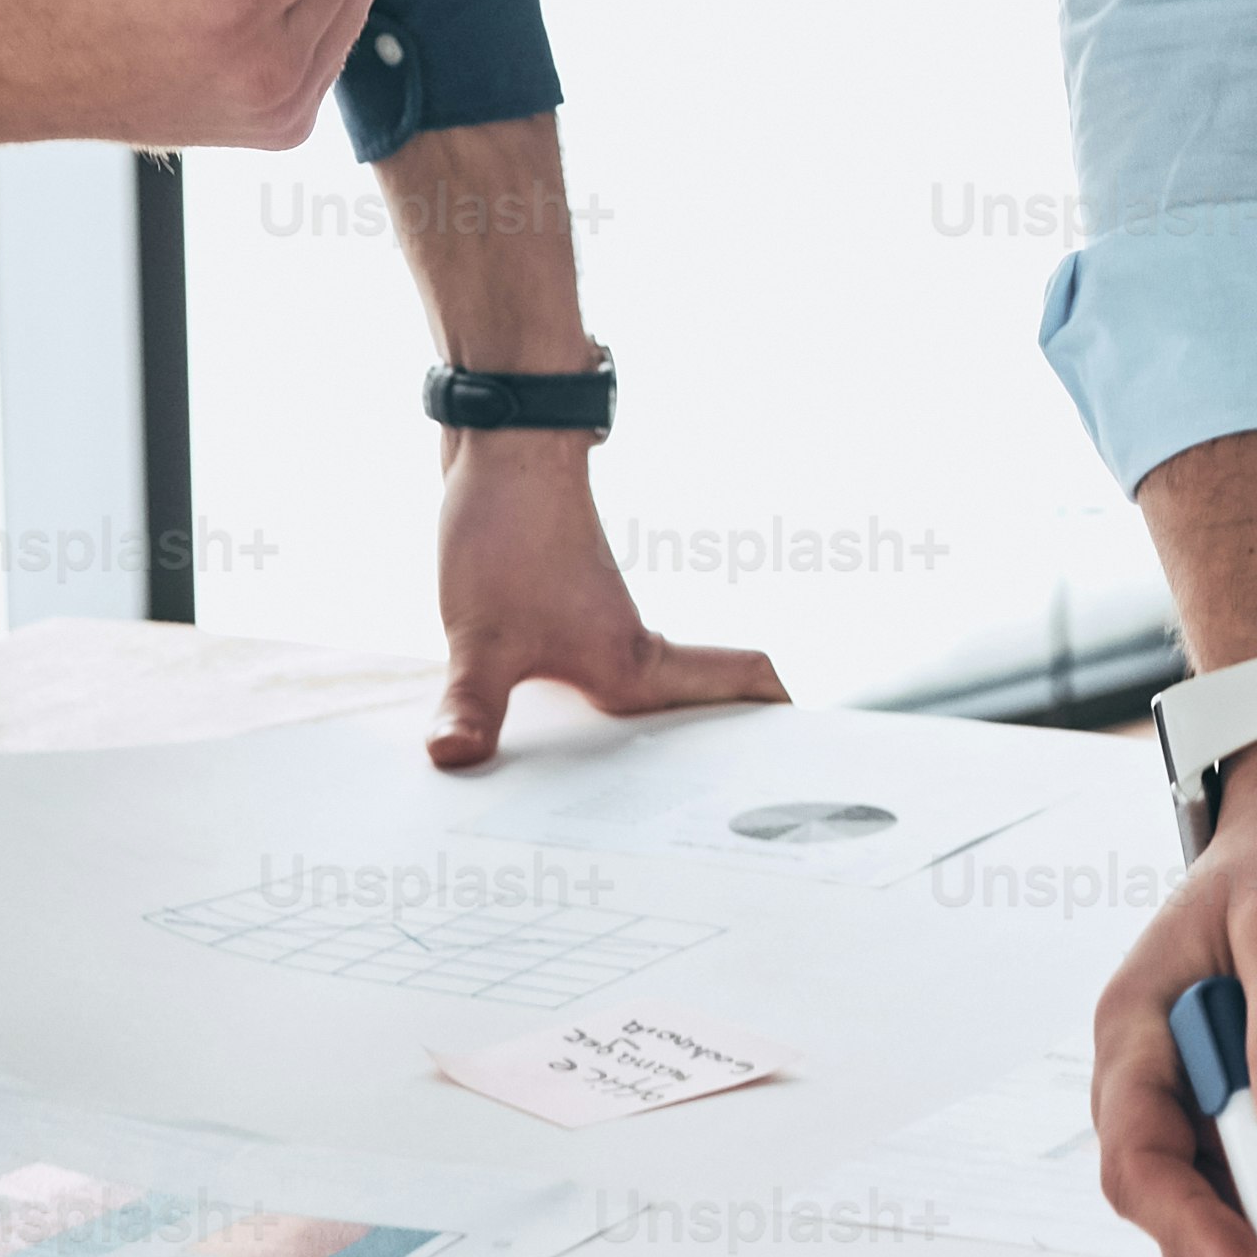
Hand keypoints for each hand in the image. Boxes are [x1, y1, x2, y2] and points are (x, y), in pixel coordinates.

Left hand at [419, 431, 786, 766]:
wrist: (504, 448)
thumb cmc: (513, 530)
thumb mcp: (482, 637)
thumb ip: (471, 706)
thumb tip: (454, 759)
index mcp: (635, 661)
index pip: (740, 681)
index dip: (776, 718)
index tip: (802, 759)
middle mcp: (630, 645)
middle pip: (700, 703)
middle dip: (711, 755)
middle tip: (704, 807)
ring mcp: (598, 625)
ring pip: (641, 690)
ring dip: (641, 736)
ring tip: (614, 796)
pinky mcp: (561, 610)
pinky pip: (586, 671)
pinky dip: (581, 709)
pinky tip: (531, 732)